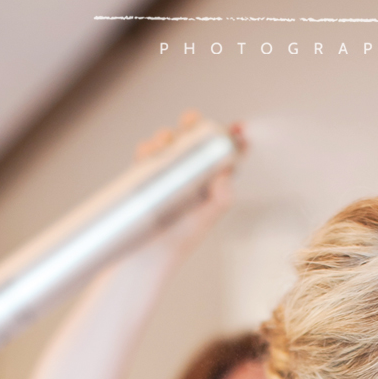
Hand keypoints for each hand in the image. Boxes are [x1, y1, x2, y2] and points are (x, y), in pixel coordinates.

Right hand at [117, 110, 239, 276]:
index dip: (229, 138)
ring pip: (168, 146)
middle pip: (193, 143)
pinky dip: (147, 148)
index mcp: (209, 186)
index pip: (221, 156)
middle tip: (191, 120)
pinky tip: (149, 151)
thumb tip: (225, 170)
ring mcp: (164, 178)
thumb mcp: (205, 220)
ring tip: (165, 141)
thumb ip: (221, 197)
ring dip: (167, 136)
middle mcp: (188, 179)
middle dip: (193, 127)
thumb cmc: (175, 244)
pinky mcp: (143, 180)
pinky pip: (145, 156)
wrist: (142, 258)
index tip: (235, 127)